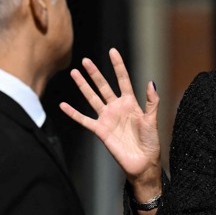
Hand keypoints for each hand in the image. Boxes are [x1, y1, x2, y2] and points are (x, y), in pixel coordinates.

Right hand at [59, 48, 160, 185]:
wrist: (142, 163)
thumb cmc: (150, 142)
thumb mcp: (152, 120)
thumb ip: (151, 102)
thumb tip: (151, 82)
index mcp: (131, 103)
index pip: (123, 80)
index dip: (118, 66)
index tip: (112, 51)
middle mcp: (117, 107)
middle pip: (103, 86)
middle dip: (95, 73)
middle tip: (85, 60)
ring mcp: (107, 118)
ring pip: (92, 98)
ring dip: (83, 87)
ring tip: (74, 73)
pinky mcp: (100, 130)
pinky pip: (84, 120)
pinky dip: (73, 113)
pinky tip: (63, 105)